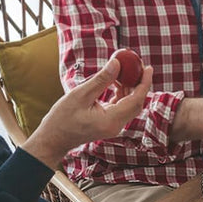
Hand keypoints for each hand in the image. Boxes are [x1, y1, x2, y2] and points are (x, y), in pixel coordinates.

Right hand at [24, 53, 152, 168]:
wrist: (54, 138)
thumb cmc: (62, 118)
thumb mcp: (80, 95)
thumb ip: (101, 80)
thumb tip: (117, 64)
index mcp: (111, 120)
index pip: (135, 100)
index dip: (144, 83)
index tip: (148, 68)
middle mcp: (116, 126)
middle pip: (136, 103)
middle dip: (139, 83)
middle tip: (138, 65)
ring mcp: (113, 126)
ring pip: (129, 105)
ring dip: (129, 87)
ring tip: (124, 70)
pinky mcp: (109, 124)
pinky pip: (121, 107)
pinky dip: (121, 93)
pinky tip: (115, 81)